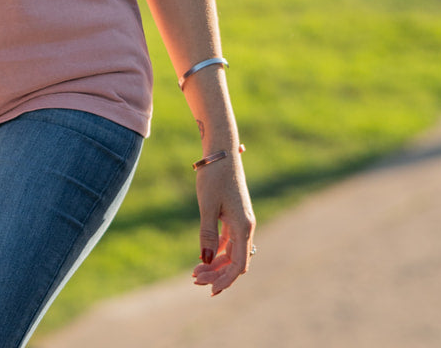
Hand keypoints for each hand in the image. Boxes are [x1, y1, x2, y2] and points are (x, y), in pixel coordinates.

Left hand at [190, 158, 254, 295]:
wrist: (221, 150)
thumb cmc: (214, 176)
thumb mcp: (207, 205)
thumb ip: (207, 234)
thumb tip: (205, 260)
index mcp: (243, 227)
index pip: (238, 265)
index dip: (225, 280)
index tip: (209, 290)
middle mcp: (246, 227)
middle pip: (234, 261)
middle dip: (217, 274)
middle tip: (194, 279)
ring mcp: (241, 221)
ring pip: (231, 252)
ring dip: (216, 264)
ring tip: (195, 272)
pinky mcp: (235, 215)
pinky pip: (229, 241)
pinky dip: (217, 251)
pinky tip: (203, 257)